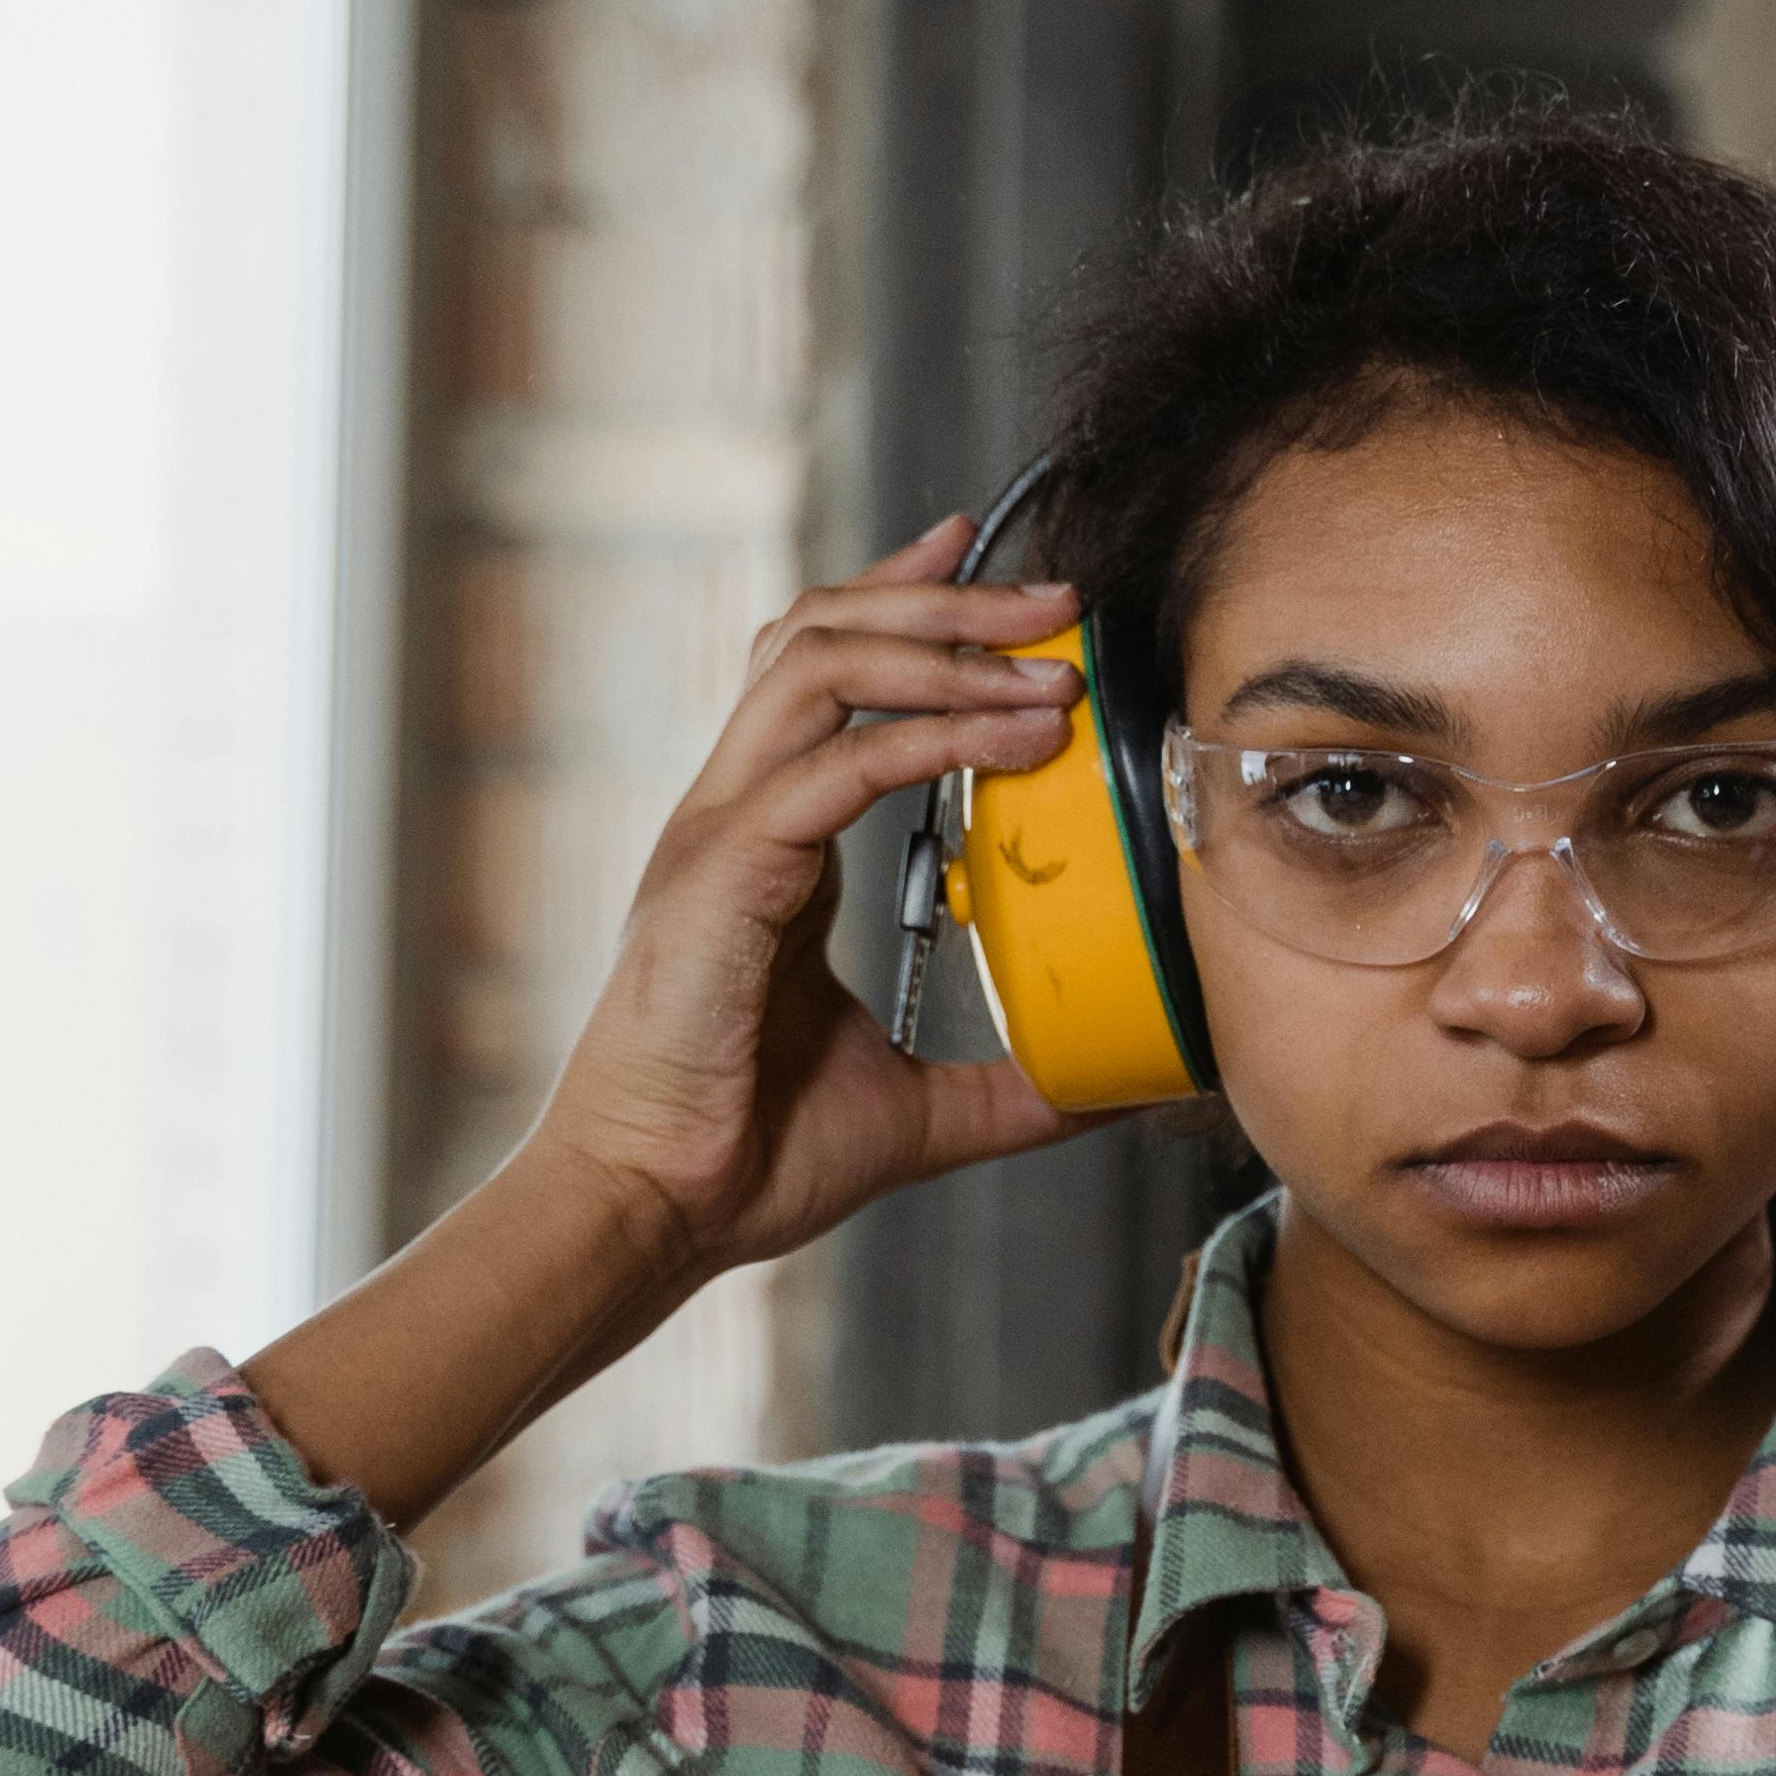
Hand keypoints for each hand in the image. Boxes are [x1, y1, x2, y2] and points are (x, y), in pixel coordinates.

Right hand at [244, 518, 1098, 1524]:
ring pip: (818, 669)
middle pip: (820, 636)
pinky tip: (1012, 739)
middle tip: (1053, 596)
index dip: (898, 600)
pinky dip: (927, 740)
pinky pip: (830, 770)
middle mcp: (733, 816)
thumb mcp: (916, 1107)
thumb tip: (1119, 1083)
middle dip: (941, 597)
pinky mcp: (718, 877)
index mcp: (763, 846)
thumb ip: (1013, 1084)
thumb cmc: (747, 1158)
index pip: (821, 675)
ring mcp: (717, 836)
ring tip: (1048, 655)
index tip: (984, 561)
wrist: (656, 1214)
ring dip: (942, 645)